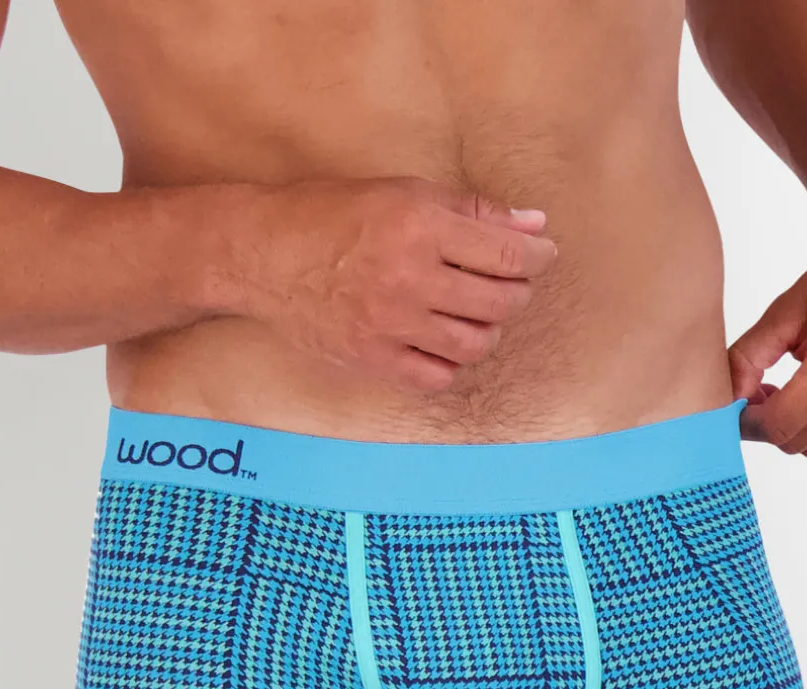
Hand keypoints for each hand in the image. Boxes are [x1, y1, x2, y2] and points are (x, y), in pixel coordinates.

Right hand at [230, 174, 557, 390]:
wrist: (263, 254)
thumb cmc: (334, 215)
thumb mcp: (404, 192)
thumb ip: (473, 212)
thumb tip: (535, 227)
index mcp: (420, 227)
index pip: (507, 255)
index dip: (537, 259)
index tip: (542, 256)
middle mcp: (408, 278)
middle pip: (499, 303)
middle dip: (516, 293)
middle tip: (507, 283)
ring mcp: (390, 325)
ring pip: (474, 345)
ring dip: (486, 331)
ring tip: (474, 314)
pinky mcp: (372, 359)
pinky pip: (437, 376)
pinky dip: (451, 363)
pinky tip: (442, 342)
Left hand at [728, 196, 806, 471]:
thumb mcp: (784, 314)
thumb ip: (746, 359)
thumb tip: (726, 399)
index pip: (778, 426)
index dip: (749, 422)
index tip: (741, 408)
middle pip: (797, 443)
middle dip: (772, 424)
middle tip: (768, 395)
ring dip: (801, 432)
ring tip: (799, 396)